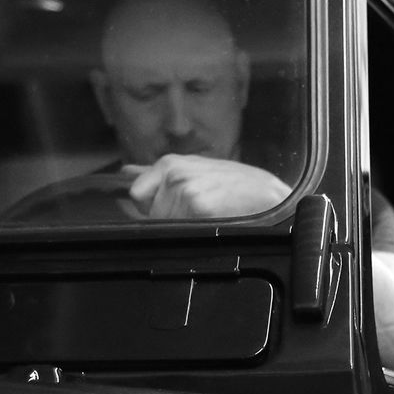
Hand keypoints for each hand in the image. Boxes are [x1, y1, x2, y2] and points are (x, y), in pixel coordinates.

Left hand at [126, 155, 288, 218]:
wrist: (267, 194)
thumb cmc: (234, 184)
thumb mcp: (194, 168)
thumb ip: (156, 172)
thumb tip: (126, 171)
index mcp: (169, 163)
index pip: (136, 192)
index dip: (152, 205)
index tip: (172, 206)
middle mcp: (173, 173)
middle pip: (148, 212)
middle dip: (166, 217)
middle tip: (196, 210)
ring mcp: (183, 188)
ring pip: (162, 224)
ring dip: (182, 226)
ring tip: (208, 213)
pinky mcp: (195, 206)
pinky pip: (178, 230)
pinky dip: (193, 230)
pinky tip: (212, 218)